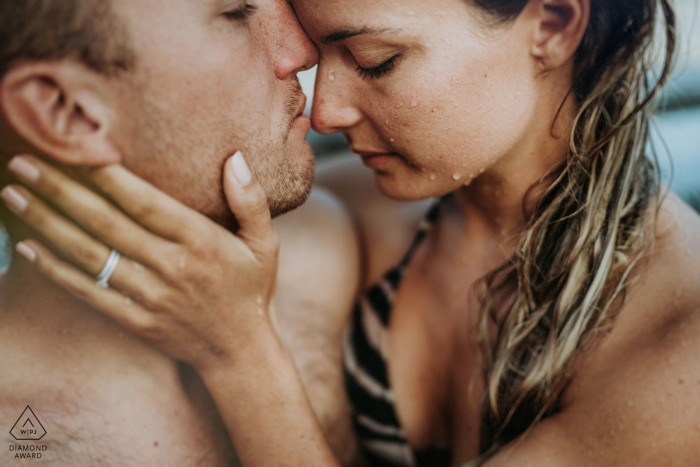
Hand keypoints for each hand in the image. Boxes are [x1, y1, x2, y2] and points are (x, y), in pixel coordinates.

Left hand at [1, 152, 279, 371]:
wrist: (241, 351)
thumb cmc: (252, 289)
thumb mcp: (265, 243)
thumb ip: (251, 200)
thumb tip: (236, 157)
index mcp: (200, 240)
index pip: (144, 200)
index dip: (106, 173)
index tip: (73, 145)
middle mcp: (171, 265)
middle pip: (106, 222)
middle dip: (60, 189)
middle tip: (22, 161)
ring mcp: (150, 295)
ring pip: (90, 254)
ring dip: (46, 223)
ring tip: (12, 194)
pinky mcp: (134, 320)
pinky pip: (88, 292)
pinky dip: (55, 270)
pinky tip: (27, 248)